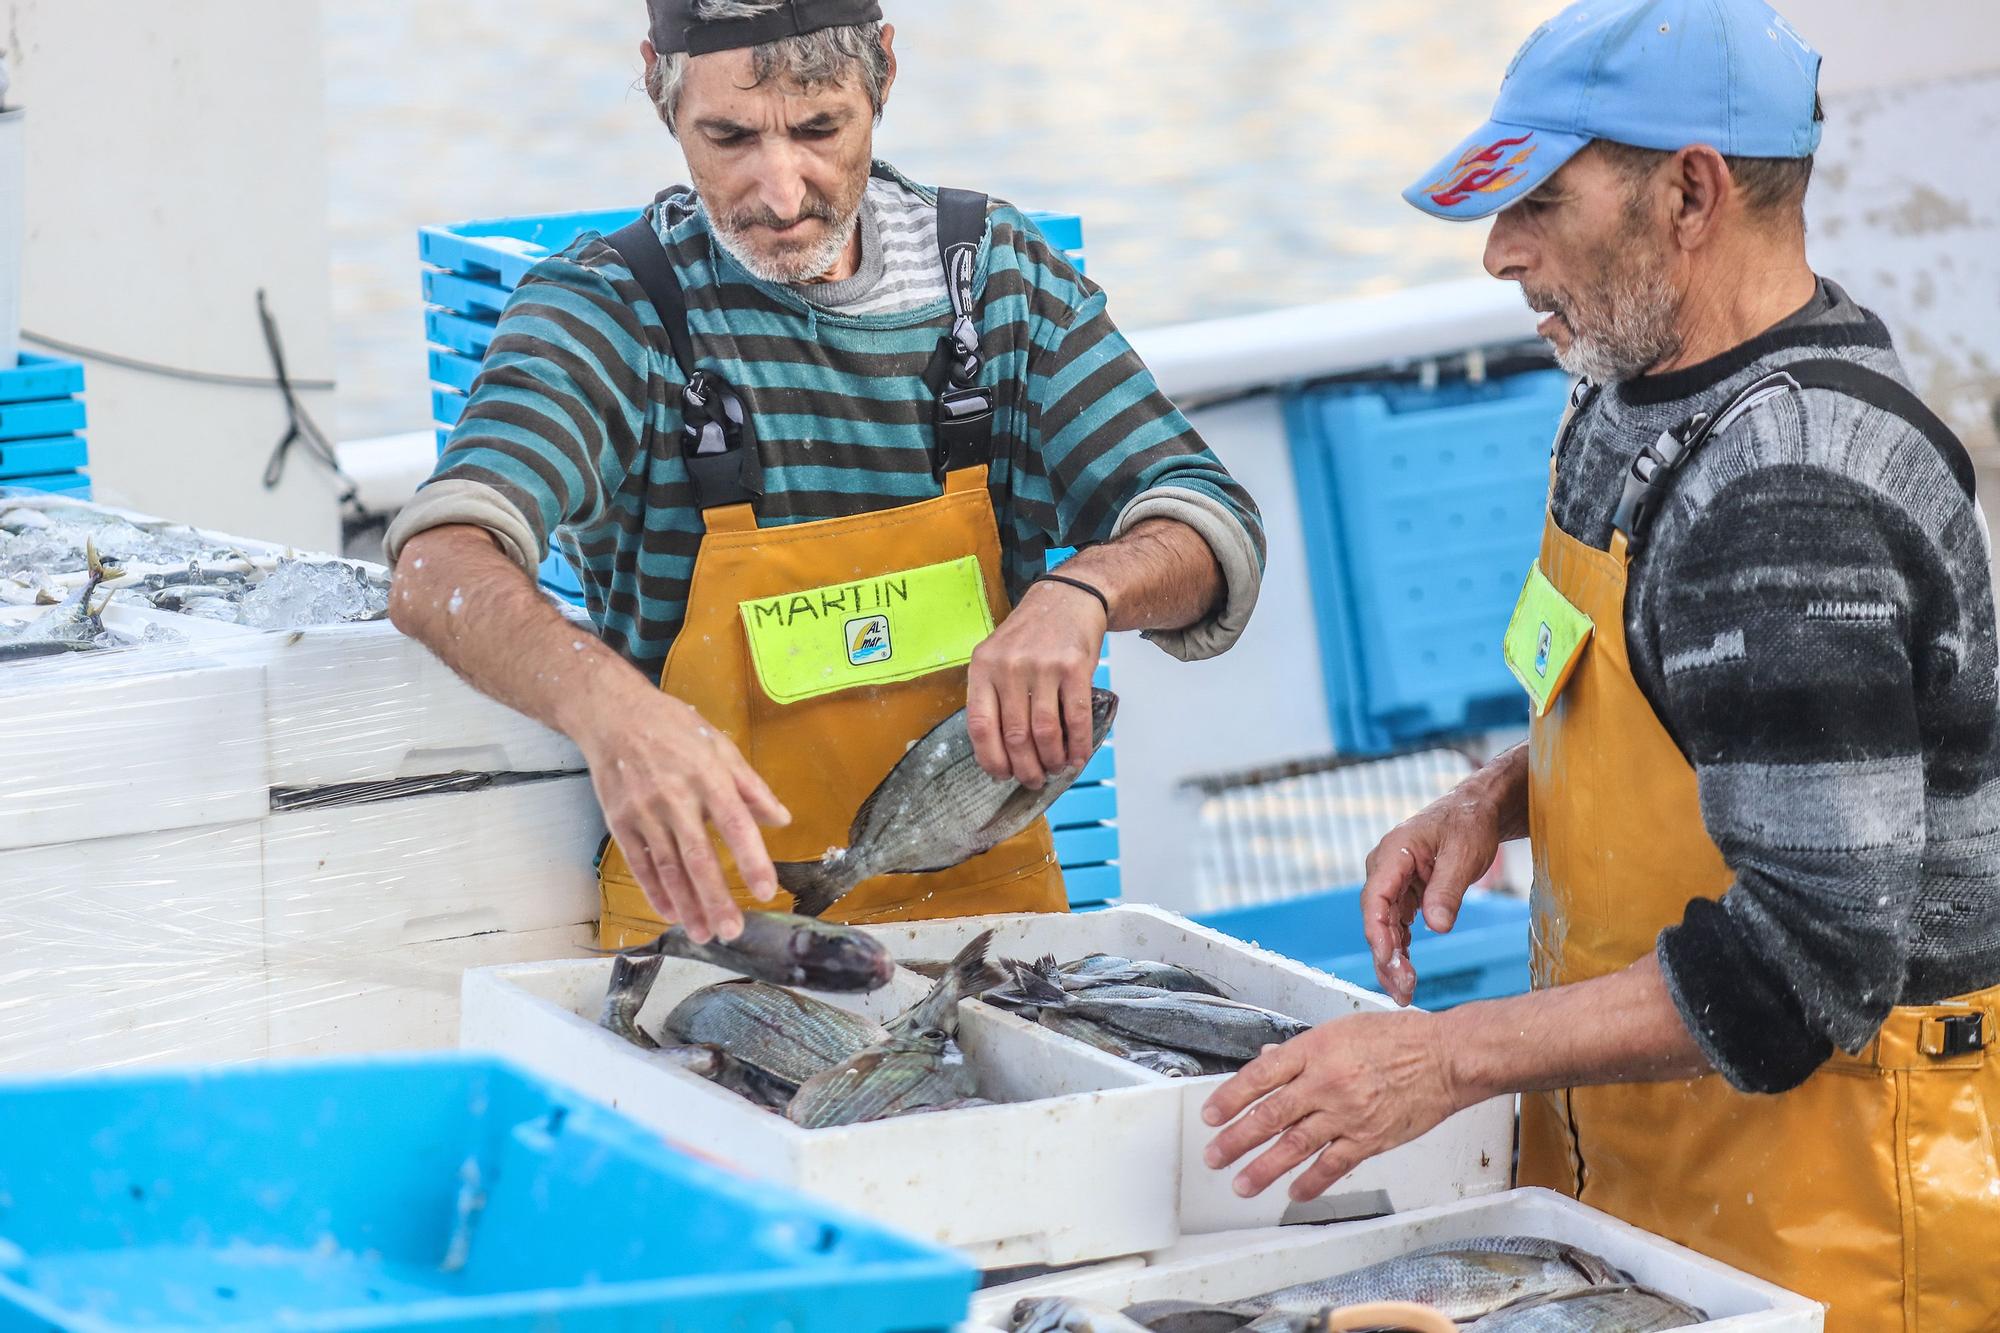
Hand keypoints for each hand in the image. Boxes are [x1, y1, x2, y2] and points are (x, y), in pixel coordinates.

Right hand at [581, 682, 789, 943]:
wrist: (613, 716)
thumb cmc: (674, 729)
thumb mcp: (719, 746)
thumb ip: (751, 786)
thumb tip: (781, 820)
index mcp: (706, 776)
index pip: (734, 824)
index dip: (751, 858)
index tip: (766, 889)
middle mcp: (674, 798)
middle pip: (697, 856)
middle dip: (716, 897)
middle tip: (732, 931)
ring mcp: (643, 812)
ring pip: (668, 867)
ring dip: (687, 904)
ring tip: (705, 934)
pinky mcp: (620, 822)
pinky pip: (640, 864)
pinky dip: (655, 891)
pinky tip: (670, 912)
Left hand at [966, 579, 1106, 788]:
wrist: (1068, 598)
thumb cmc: (1032, 633)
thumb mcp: (997, 655)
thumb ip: (993, 695)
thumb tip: (997, 750)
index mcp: (983, 667)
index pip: (980, 725)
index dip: (990, 758)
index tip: (1000, 774)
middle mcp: (1009, 666)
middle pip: (1015, 735)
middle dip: (1026, 768)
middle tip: (1033, 779)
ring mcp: (1042, 666)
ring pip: (1045, 732)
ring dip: (1052, 759)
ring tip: (1055, 768)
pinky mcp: (1074, 667)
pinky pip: (1076, 717)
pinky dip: (1078, 744)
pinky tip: (1077, 755)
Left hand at [1202, 1011, 1462, 1201]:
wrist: (1445, 1058)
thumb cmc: (1398, 1039)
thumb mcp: (1341, 1029)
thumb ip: (1301, 1051)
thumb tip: (1267, 1061)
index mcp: (1315, 1049)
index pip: (1260, 1076)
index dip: (1229, 1097)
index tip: (1211, 1114)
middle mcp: (1326, 1082)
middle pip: (1269, 1115)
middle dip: (1235, 1139)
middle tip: (1213, 1155)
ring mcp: (1347, 1113)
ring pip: (1294, 1145)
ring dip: (1263, 1168)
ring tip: (1241, 1183)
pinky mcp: (1369, 1138)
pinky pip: (1333, 1165)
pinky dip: (1310, 1182)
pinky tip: (1293, 1191)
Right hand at [1359, 791, 1501, 1004]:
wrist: (1474, 810)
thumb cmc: (1468, 824)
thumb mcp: (1463, 855)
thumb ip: (1447, 891)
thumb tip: (1437, 927)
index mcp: (1393, 854)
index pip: (1375, 899)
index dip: (1378, 934)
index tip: (1389, 962)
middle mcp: (1385, 869)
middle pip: (1376, 919)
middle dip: (1386, 957)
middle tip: (1402, 990)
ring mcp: (1392, 882)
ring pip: (1384, 927)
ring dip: (1392, 959)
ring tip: (1403, 991)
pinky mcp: (1404, 893)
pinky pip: (1397, 924)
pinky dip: (1401, 948)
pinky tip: (1407, 971)